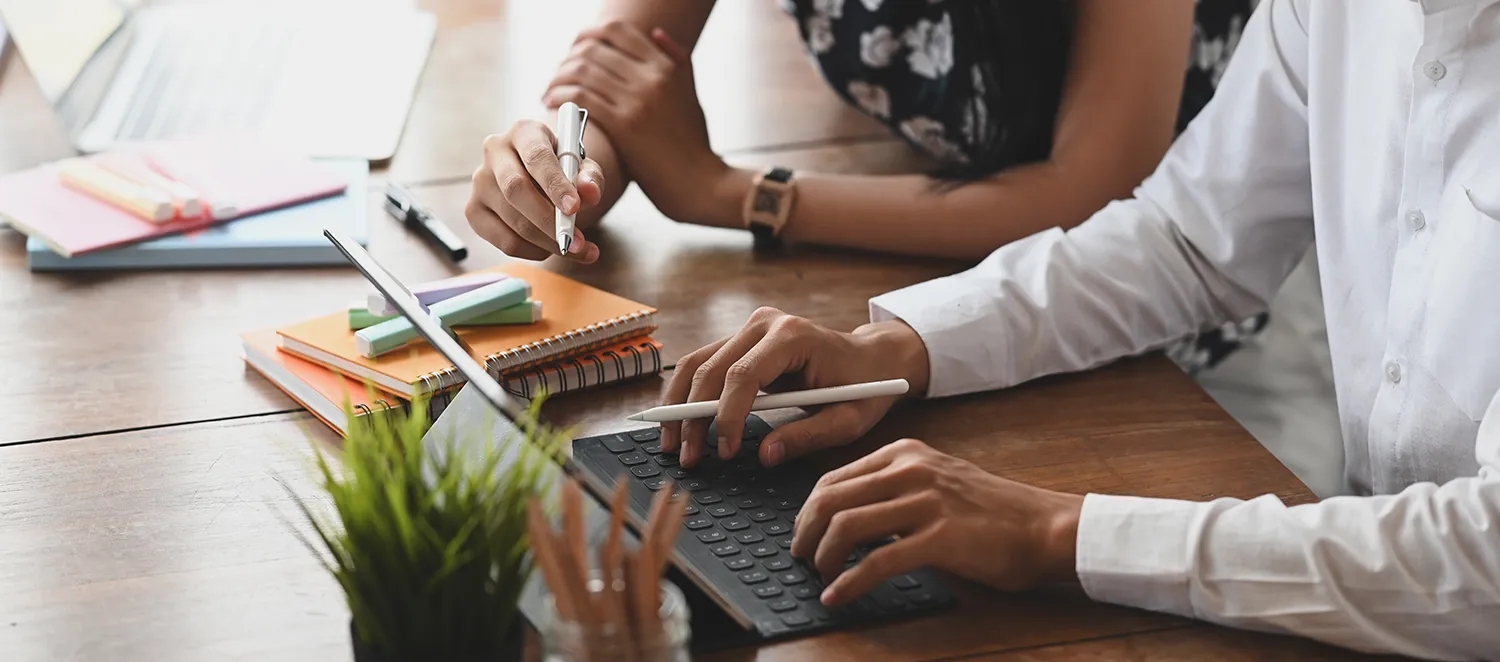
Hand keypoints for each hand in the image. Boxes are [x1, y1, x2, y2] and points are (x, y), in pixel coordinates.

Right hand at [467, 119, 603, 261]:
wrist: (539, 178)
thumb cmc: (562, 169)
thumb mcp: (582, 167)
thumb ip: (590, 178)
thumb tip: (589, 193)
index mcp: (524, 132)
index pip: (536, 156)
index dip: (555, 184)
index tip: (574, 208)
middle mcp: (495, 152)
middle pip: (516, 188)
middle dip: (548, 219)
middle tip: (575, 240)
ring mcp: (480, 181)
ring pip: (511, 219)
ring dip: (546, 241)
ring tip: (574, 248)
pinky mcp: (474, 210)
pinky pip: (502, 240)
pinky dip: (530, 251)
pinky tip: (548, 248)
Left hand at [544, 22, 730, 223]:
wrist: (700, 182)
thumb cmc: (693, 143)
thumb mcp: (690, 93)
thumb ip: (677, 60)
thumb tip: (656, 32)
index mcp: (665, 67)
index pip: (617, 31)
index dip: (589, 34)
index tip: (576, 47)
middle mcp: (652, 78)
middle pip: (594, 49)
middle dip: (568, 58)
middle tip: (560, 73)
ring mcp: (638, 101)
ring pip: (583, 71)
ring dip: (559, 76)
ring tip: (551, 88)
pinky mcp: (625, 126)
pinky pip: (581, 98)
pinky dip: (560, 95)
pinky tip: (552, 102)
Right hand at [660, 307, 930, 468]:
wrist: (873, 358)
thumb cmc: (866, 387)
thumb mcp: (848, 420)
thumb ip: (807, 436)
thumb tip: (763, 456)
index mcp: (793, 336)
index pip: (744, 374)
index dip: (727, 415)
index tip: (724, 452)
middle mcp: (765, 323)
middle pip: (711, 368)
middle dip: (693, 416)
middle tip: (687, 458)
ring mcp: (750, 328)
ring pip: (698, 363)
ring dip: (680, 405)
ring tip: (672, 445)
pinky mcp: (743, 339)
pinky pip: (705, 364)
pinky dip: (688, 394)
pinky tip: (681, 424)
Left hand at [792, 439, 1083, 605]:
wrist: (1044, 527)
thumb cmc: (993, 511)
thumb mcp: (937, 481)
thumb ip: (895, 489)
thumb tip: (846, 516)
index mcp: (905, 454)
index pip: (834, 478)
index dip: (808, 511)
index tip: (802, 534)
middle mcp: (910, 471)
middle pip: (830, 499)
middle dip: (806, 533)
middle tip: (801, 557)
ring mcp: (925, 502)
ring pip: (846, 526)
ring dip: (823, 557)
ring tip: (820, 576)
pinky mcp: (939, 538)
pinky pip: (877, 561)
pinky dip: (850, 582)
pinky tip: (838, 596)